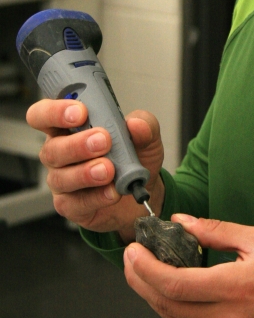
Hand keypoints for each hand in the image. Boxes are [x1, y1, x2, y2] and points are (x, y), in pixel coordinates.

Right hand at [26, 99, 164, 239]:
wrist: (144, 190)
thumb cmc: (133, 156)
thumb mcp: (145, 134)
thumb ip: (144, 124)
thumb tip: (136, 124)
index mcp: (68, 127)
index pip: (44, 115)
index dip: (55, 112)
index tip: (80, 112)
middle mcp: (60, 152)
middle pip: (51, 148)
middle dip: (77, 145)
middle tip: (103, 141)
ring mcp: (62, 180)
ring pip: (61, 178)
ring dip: (85, 173)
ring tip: (109, 170)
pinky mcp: (70, 205)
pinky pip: (75, 203)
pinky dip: (96, 197)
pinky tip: (112, 191)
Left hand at [124, 215, 253, 317]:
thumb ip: (217, 230)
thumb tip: (183, 222)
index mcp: (235, 287)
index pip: (176, 284)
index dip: (146, 268)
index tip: (134, 251)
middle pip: (166, 305)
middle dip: (139, 280)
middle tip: (130, 258)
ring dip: (151, 295)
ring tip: (140, 271)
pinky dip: (171, 308)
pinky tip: (166, 290)